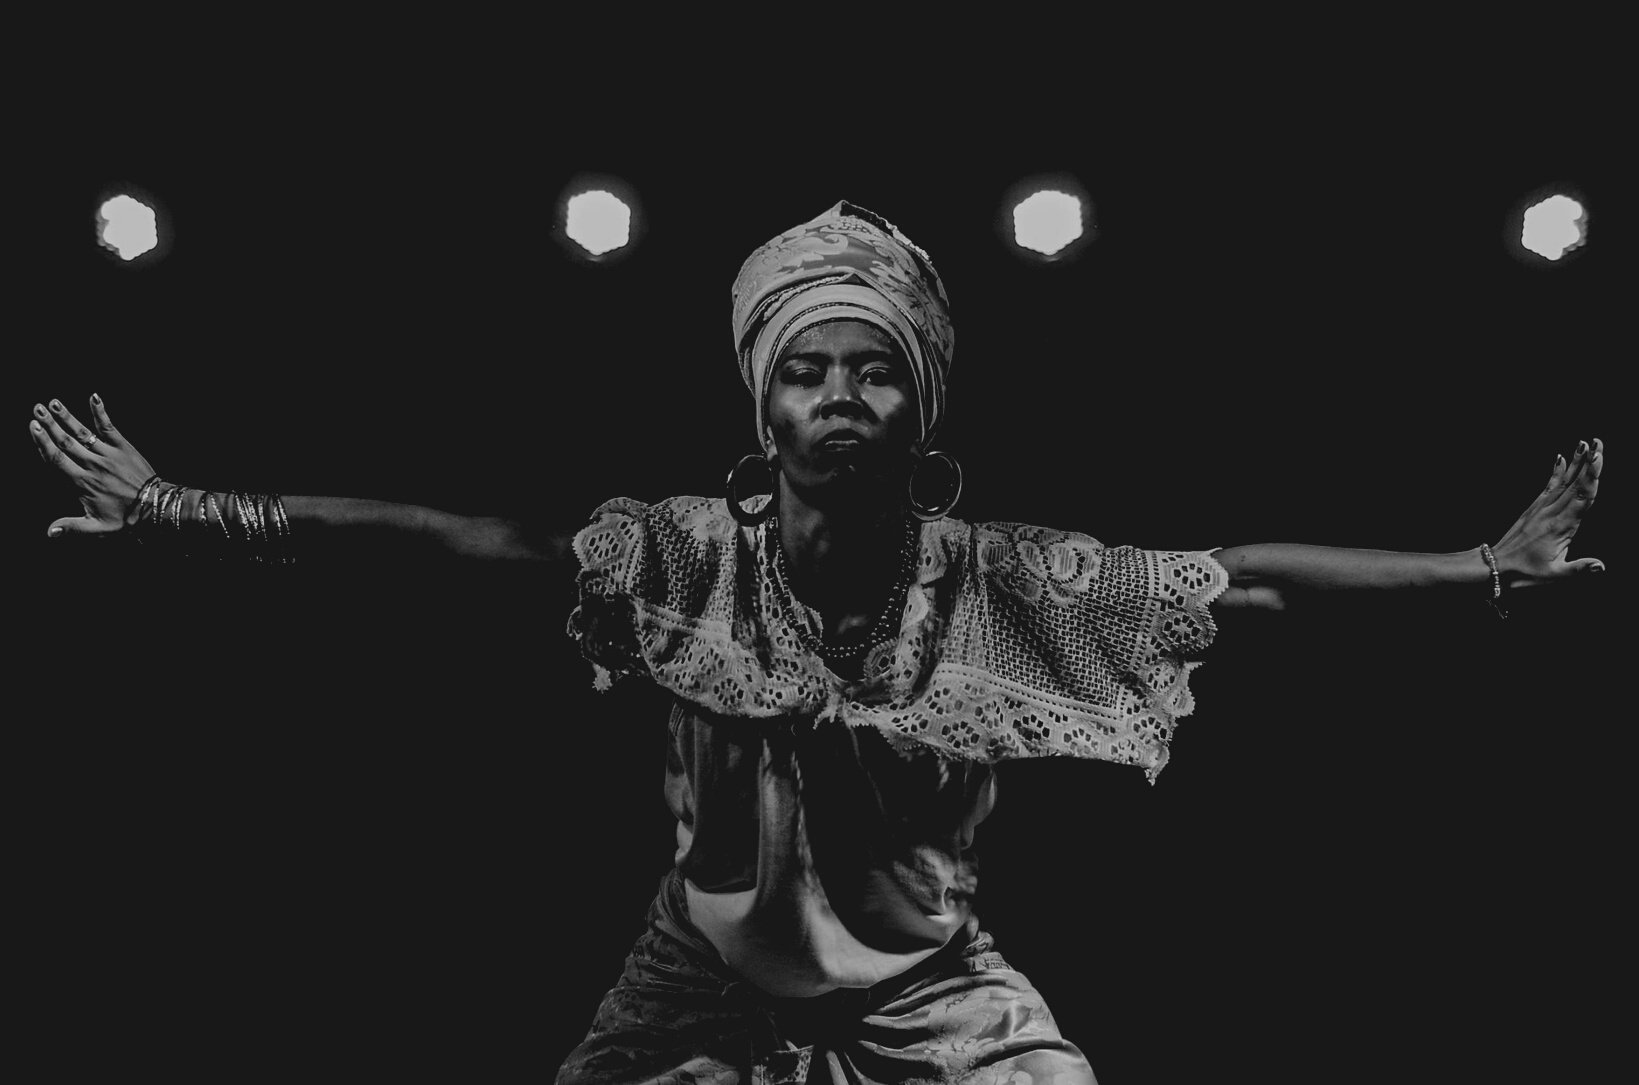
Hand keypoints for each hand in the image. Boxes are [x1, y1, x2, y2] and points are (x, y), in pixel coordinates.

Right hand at [29, 394, 157, 537]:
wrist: (155, 508)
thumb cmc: (125, 519)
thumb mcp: (97, 527)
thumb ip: (72, 527)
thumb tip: (49, 532)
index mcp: (82, 482)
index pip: (57, 459)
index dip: (43, 443)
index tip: (33, 428)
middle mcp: (93, 465)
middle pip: (66, 442)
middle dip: (50, 425)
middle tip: (37, 409)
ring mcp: (109, 454)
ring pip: (83, 433)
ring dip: (68, 417)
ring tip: (54, 403)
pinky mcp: (124, 447)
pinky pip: (110, 427)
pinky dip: (101, 412)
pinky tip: (94, 397)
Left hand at [1492, 437, 1604, 587]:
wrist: (1496, 566)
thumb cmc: (1526, 573)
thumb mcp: (1554, 575)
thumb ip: (1579, 568)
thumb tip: (1601, 566)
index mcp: (1562, 526)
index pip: (1582, 496)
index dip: (1592, 476)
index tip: (1598, 458)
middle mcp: (1552, 512)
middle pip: (1576, 484)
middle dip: (1589, 462)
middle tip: (1598, 442)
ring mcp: (1542, 508)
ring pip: (1564, 482)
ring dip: (1576, 462)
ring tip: (1585, 443)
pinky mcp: (1534, 508)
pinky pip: (1548, 486)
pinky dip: (1557, 472)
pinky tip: (1562, 458)